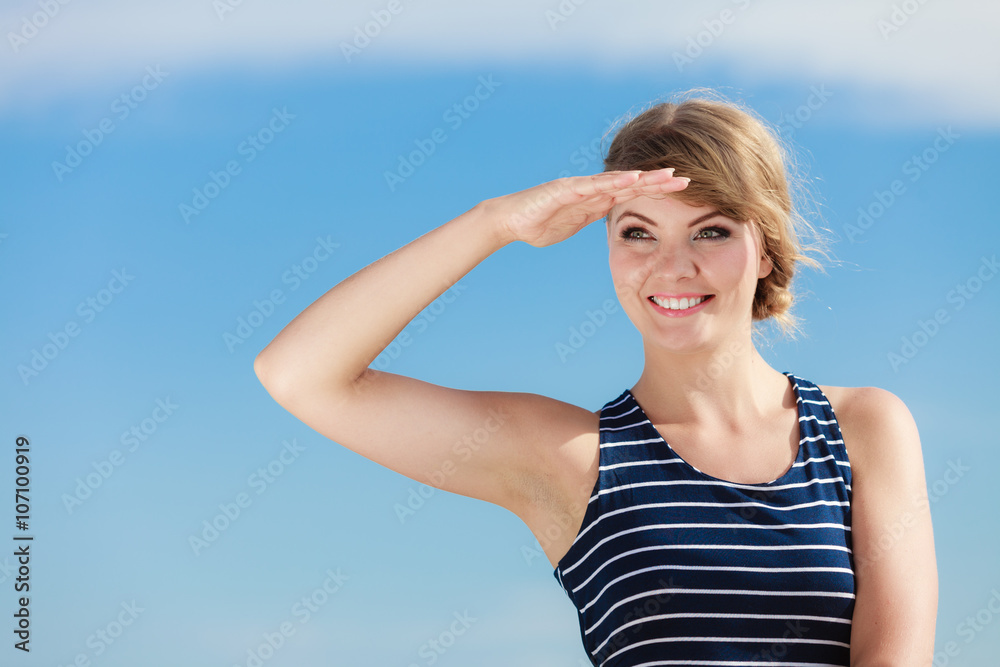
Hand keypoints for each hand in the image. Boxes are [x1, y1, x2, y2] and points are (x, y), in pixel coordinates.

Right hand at [486, 168, 689, 247]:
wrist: (511, 220)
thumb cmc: (540, 223)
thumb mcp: (576, 223)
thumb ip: (594, 217)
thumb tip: (613, 217)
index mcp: (597, 199)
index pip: (633, 193)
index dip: (657, 190)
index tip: (682, 189)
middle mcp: (592, 189)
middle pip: (632, 183)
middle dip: (658, 182)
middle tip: (686, 179)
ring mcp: (580, 187)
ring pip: (617, 181)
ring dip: (643, 178)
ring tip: (666, 176)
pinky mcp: (566, 189)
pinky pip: (593, 186)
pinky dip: (613, 182)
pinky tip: (631, 179)